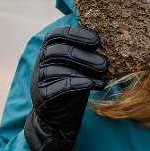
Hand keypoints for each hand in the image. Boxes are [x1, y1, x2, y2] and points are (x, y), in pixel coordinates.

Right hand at [24, 25, 107, 150]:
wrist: (58, 117)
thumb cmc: (73, 83)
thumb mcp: (79, 64)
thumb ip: (85, 51)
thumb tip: (111, 39)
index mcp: (50, 46)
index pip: (60, 33)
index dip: (78, 34)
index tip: (97, 41)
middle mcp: (41, 59)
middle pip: (61, 51)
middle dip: (85, 56)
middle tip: (105, 63)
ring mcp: (39, 77)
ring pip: (60, 69)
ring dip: (85, 72)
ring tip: (102, 75)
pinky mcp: (42, 95)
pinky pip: (60, 87)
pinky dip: (79, 84)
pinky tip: (94, 85)